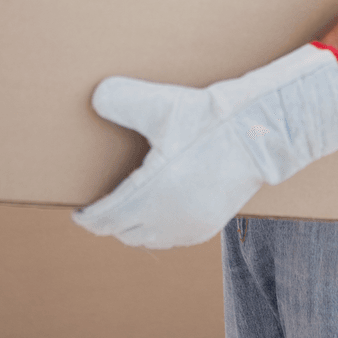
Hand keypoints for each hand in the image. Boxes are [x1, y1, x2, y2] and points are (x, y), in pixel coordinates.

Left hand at [72, 42, 337, 249]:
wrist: (257, 135)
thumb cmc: (208, 120)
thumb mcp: (163, 106)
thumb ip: (124, 100)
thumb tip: (96, 97)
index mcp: (148, 196)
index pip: (105, 219)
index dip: (88, 217)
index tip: (80, 212)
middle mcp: (165, 219)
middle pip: (123, 233)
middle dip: (108, 223)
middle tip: (100, 209)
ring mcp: (188, 226)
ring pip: (148, 240)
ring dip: (133, 229)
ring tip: (126, 213)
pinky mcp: (208, 226)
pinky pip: (172, 239)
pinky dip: (159, 232)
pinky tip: (160, 215)